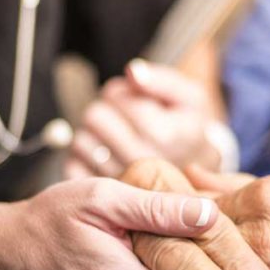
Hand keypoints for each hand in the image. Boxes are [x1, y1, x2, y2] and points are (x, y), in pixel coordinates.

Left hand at [65, 60, 221, 178]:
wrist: (196, 177)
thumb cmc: (188, 130)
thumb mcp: (190, 99)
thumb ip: (162, 81)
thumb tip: (132, 72)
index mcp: (164, 136)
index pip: (118, 98)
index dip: (121, 92)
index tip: (134, 99)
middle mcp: (141, 163)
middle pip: (95, 117)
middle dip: (105, 110)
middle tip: (121, 117)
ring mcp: (121, 183)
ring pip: (80, 141)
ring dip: (93, 134)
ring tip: (114, 137)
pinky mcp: (104, 196)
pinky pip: (73, 166)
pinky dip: (83, 157)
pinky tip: (106, 156)